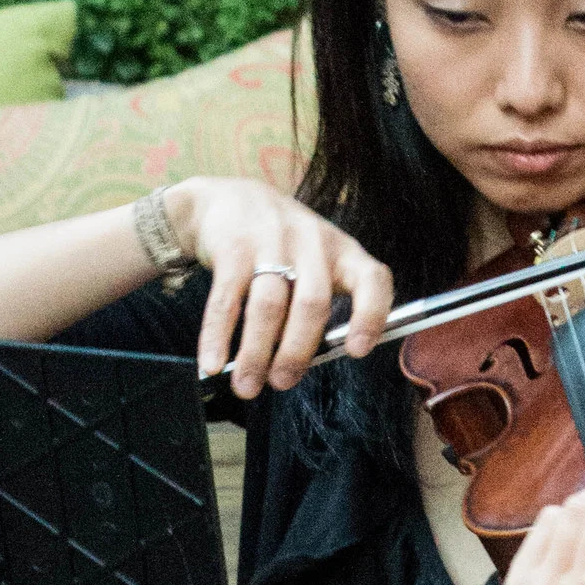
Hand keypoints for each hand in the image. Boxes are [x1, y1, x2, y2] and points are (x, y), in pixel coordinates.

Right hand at [172, 178, 391, 396]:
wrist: (228, 199)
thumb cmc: (282, 246)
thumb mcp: (315, 261)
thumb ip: (318, 305)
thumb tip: (300, 366)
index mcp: (343, 253)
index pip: (372, 280)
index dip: (370, 315)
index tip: (357, 350)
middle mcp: (312, 244)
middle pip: (312, 305)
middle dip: (296, 352)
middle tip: (282, 383)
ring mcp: (273, 242)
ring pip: (268, 307)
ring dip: (255, 353)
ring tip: (246, 386)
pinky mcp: (234, 247)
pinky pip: (227, 300)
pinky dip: (218, 337)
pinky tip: (213, 363)